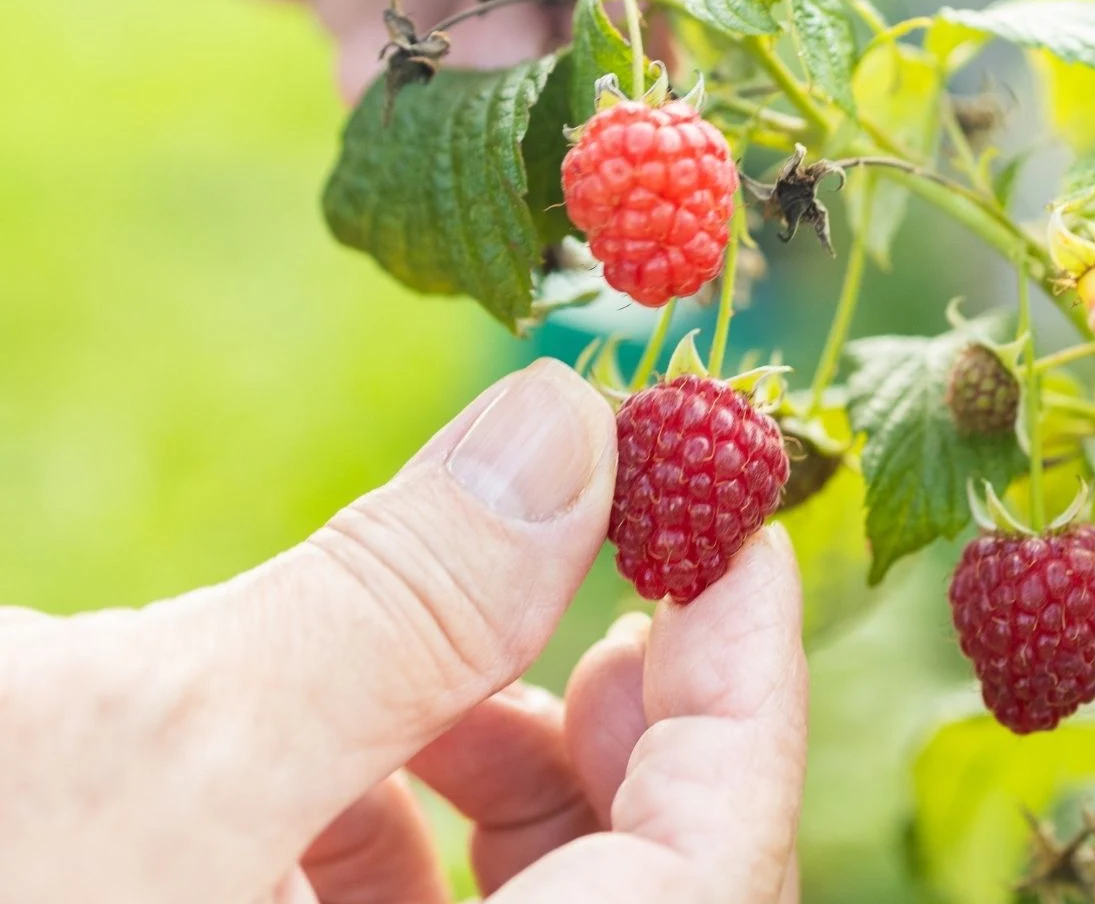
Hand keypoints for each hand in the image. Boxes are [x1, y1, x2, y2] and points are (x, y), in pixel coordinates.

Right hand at [0, 360, 805, 903]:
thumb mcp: (157, 749)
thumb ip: (398, 595)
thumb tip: (569, 426)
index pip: (723, 870)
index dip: (749, 684)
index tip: (734, 516)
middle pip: (646, 881)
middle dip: (630, 713)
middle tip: (600, 554)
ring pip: (529, 897)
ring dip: (500, 760)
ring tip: (434, 660)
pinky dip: (395, 815)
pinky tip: (324, 754)